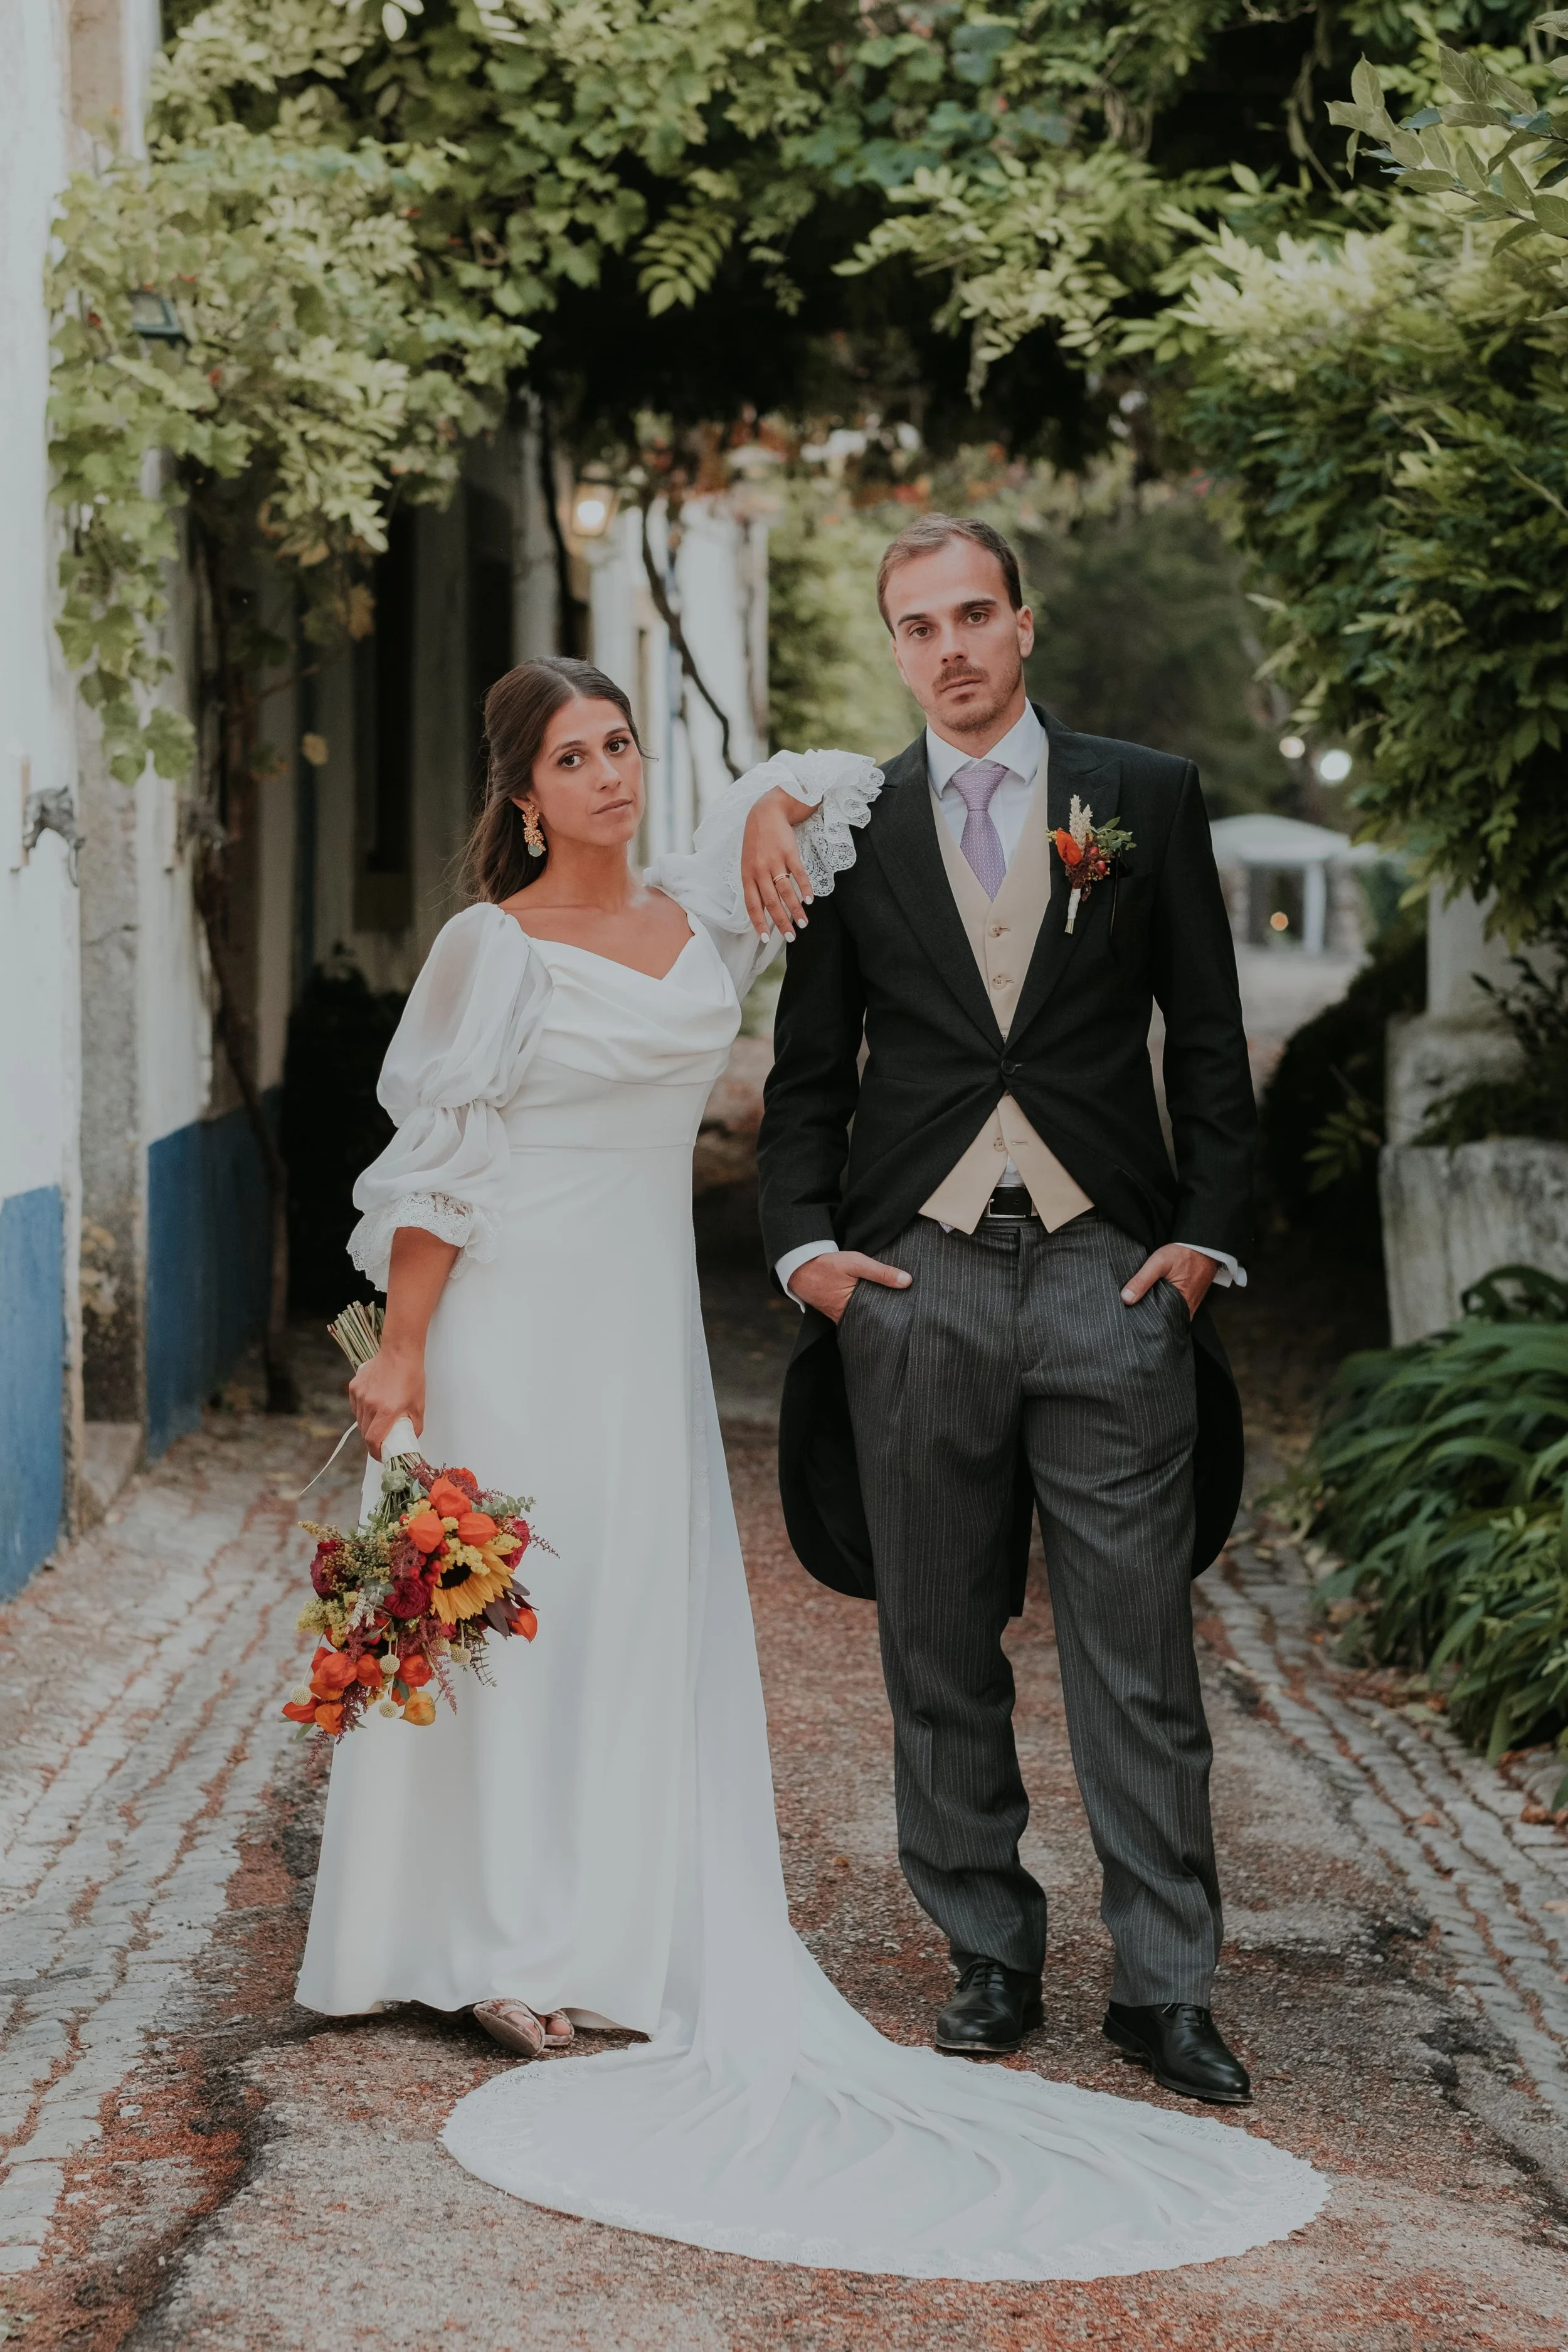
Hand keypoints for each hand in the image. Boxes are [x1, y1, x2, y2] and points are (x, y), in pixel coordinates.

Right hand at [349, 1343, 425, 1461]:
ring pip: (359, 1419)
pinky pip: (356, 1406)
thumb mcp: (419, 1405)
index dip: (376, 1452)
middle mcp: (370, 1404)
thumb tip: (410, 1440)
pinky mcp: (354, 1386)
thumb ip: (414, 1426)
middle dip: (373, 1440)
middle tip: (383, 1440)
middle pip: (365, 1432)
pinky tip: (374, 1405)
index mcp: (386, 1410)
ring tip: (380, 1420)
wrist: (400, 1351)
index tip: (381, 1455)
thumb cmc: (412, 1377)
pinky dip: (363, 1411)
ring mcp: (360, 1394)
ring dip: (368, 1425)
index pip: (373, 1440)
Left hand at [741, 784, 816, 941]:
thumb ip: (755, 886)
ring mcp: (774, 861)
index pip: (752, 904)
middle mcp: (759, 870)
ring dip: (796, 910)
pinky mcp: (789, 852)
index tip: (765, 939)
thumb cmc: (757, 842)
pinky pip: (798, 874)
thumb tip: (762, 911)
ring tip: (803, 923)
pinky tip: (810, 900)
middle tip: (791, 937)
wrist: (765, 812)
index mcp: (747, 875)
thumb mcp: (748, 864)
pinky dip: (805, 888)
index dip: (759, 923)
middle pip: (771, 902)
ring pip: (786, 891)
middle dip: (781, 922)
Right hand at [788, 1250, 911, 1322]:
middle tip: (906, 1307)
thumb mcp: (856, 1263)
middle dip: (888, 1312)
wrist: (800, 1267)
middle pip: (874, 1318)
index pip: (881, 1316)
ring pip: (865, 1316)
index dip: (895, 1312)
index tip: (910, 1308)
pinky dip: (865, 1307)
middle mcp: (847, 1317)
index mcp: (853, 1309)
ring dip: (876, 1309)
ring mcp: (841, 1316)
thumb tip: (907, 1281)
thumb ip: (881, 1272)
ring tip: (895, 1304)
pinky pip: (856, 1313)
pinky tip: (875, 1300)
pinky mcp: (837, 1312)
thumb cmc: (827, 1265)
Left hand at [1120, 1244, 1216, 1320]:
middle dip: (1150, 1320)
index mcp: (1180, 1304)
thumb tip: (1126, 1299)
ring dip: (1157, 1313)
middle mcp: (1187, 1309)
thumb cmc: (1183, 1253)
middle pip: (1165, 1321)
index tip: (1132, 1322)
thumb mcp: (1159, 1262)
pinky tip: (1155, 1300)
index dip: (1146, 1324)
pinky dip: (1165, 1306)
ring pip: (1170, 1315)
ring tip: (1141, 1310)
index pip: (1160, 1324)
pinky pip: (1175, 1308)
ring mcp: (1190, 1305)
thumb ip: (1142, 1280)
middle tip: (1134, 1317)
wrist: (1203, 1245)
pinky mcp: (1190, 1299)